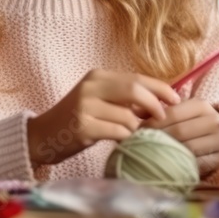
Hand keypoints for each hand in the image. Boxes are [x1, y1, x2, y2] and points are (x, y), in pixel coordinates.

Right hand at [26, 69, 180, 166]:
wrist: (42, 136)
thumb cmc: (77, 119)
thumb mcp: (99, 100)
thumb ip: (125, 98)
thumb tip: (163, 102)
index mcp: (98, 76)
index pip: (137, 77)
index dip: (160, 88)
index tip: (176, 99)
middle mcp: (91, 87)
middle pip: (135, 90)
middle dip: (155, 105)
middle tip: (163, 119)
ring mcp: (85, 107)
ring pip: (128, 116)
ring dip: (137, 129)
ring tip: (132, 135)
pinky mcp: (82, 127)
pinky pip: (117, 132)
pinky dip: (125, 138)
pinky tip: (120, 141)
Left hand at [140, 98, 218, 175]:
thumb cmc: (193, 123)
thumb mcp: (180, 112)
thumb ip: (158, 109)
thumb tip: (135, 111)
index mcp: (201, 105)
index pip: (172, 114)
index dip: (153, 123)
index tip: (138, 130)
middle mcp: (213, 120)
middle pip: (179, 131)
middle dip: (158, 138)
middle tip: (141, 145)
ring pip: (188, 148)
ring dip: (168, 152)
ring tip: (152, 154)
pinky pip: (196, 163)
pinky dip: (181, 164)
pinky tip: (168, 164)